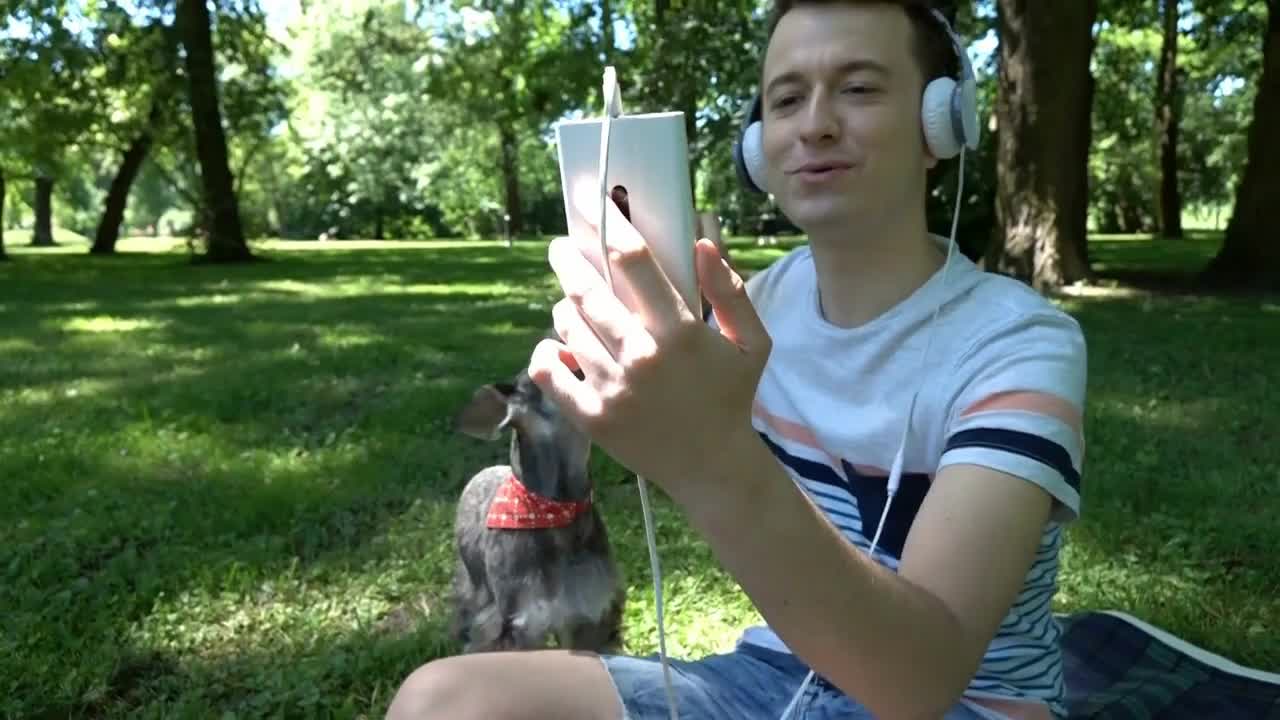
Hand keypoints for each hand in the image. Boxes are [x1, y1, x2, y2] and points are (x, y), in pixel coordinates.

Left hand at [528, 197, 771, 493]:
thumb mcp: (752, 342)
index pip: (632, 260)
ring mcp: (611, 388)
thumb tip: (702, 238)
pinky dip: (545, 351)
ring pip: (566, 326)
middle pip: (586, 288)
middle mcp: (641, 357)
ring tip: (574, 304)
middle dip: (567, 259)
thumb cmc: (732, 397)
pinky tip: (558, 346)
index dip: (608, 224)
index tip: (593, 204)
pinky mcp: (590, 417)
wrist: (712, 467)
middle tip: (561, 248)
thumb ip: (731, 290)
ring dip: (565, 307)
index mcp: (680, 332)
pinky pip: (546, 369)